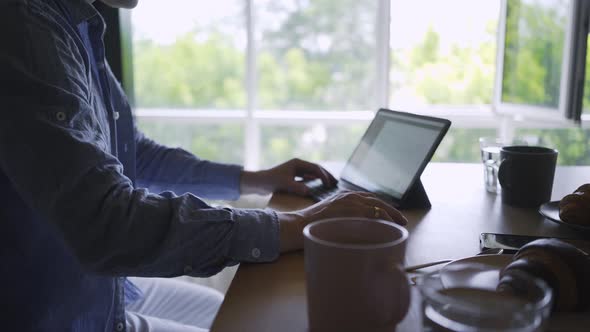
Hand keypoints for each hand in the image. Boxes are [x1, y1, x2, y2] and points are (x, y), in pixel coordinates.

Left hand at [240, 158, 336, 195]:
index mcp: (297, 163)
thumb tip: (308, 191)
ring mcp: (295, 170)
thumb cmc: (271, 181)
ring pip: (312, 173)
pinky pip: (307, 177)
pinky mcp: (292, 177)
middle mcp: (297, 165)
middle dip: (326, 175)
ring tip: (329, 184)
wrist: (258, 183)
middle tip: (335, 182)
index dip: (324, 175)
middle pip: (316, 168)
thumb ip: (297, 187)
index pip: (315, 168)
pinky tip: (318, 186)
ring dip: (321, 178)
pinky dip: (314, 181)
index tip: (329, 183)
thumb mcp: (285, 185)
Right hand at [277, 191, 407, 251]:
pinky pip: (373, 213)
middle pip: (376, 200)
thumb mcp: (328, 219)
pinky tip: (390, 226)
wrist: (296, 226)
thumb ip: (341, 220)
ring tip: (400, 224)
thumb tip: (352, 231)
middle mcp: (348, 195)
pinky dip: (384, 218)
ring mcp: (349, 201)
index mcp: (343, 196)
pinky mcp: (350, 209)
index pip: (368, 198)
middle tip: (402, 220)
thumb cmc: (308, 227)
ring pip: (377, 205)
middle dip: (391, 210)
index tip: (390, 215)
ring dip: (391, 214)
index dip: (382, 206)